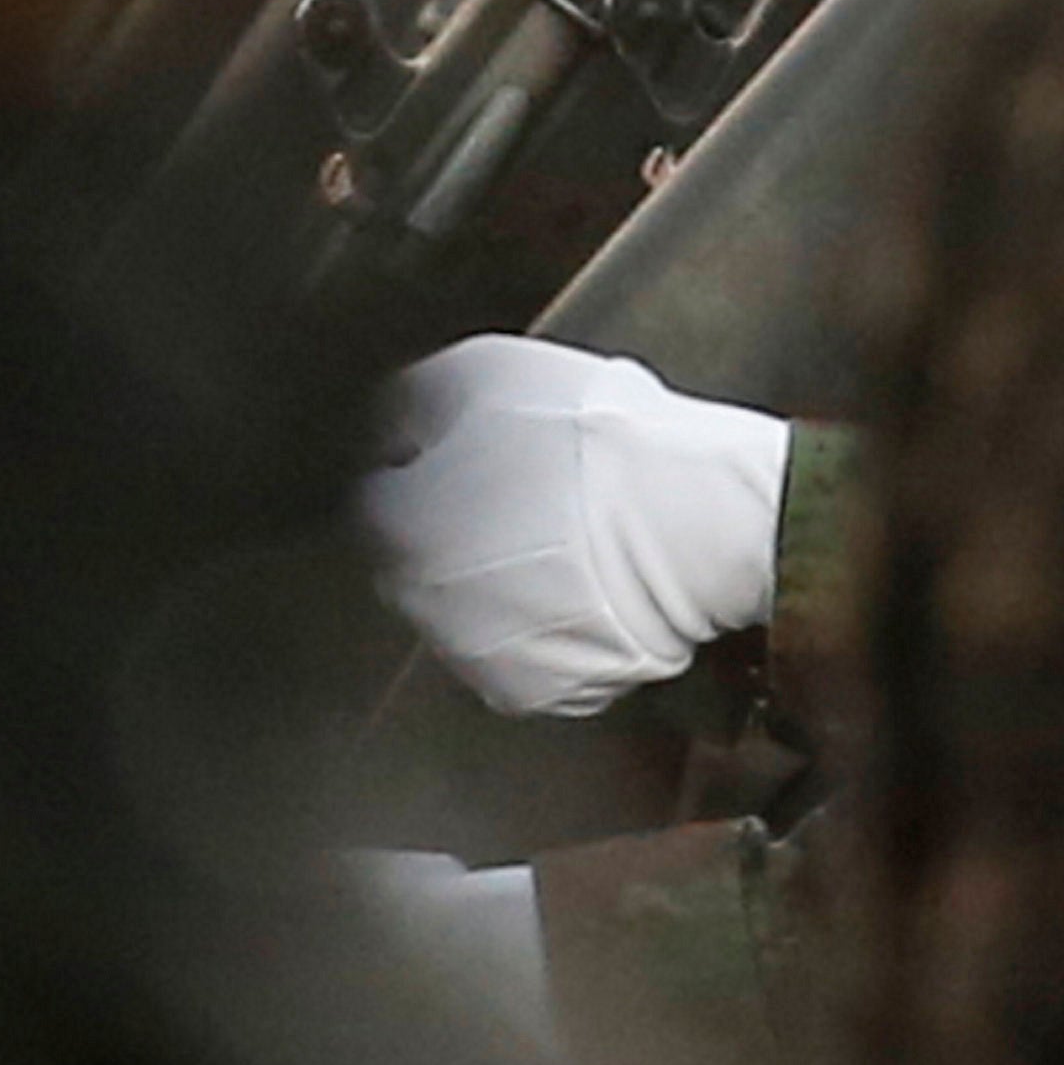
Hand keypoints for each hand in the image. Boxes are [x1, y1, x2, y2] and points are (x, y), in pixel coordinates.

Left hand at [356, 336, 791, 716]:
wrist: (686, 520)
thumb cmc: (593, 440)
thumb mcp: (484, 370)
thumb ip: (412, 403)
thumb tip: (389, 422)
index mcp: (394, 520)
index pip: (377, 501)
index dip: (423, 475)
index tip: (466, 461)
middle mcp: (415, 599)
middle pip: (415, 564)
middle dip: (453, 538)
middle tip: (523, 505)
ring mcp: (469, 653)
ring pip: (465, 616)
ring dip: (494, 590)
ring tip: (559, 549)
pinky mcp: (527, 693)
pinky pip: (518, 659)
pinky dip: (541, 634)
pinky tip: (580, 594)